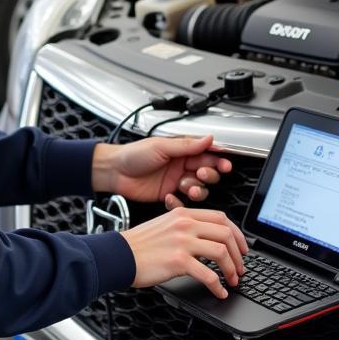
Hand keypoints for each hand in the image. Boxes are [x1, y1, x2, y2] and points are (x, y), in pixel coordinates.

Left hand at [92, 134, 232, 206]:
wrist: (114, 171)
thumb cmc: (133, 154)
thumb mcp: (161, 146)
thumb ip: (187, 145)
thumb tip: (208, 138)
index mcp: (181, 150)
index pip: (207, 154)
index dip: (218, 159)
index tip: (225, 164)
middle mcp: (181, 166)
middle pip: (207, 172)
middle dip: (208, 175)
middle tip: (201, 175)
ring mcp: (175, 181)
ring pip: (198, 189)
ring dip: (196, 189)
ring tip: (186, 187)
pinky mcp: (168, 195)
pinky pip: (182, 201)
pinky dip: (178, 201)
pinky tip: (170, 196)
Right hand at [120, 207, 248, 297]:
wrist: (118, 255)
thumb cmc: (138, 245)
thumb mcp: (164, 224)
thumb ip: (185, 226)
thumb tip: (207, 240)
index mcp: (183, 214)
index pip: (221, 218)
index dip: (237, 234)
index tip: (241, 248)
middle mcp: (185, 224)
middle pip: (227, 233)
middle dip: (239, 254)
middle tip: (240, 267)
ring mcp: (183, 242)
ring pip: (222, 252)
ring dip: (232, 269)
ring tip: (232, 280)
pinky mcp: (178, 261)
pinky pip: (208, 274)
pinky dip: (218, 286)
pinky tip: (219, 292)